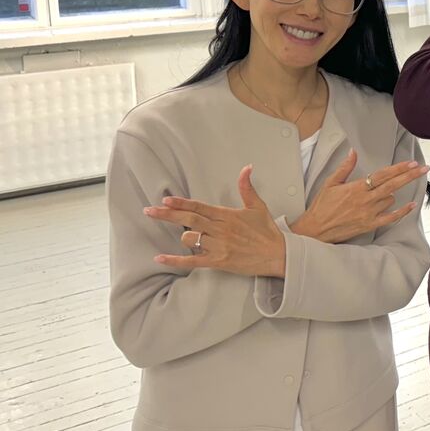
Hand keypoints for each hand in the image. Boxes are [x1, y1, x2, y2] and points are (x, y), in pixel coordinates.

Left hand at [145, 167, 285, 277]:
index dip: (181, 203)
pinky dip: (174, 260)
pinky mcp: (218, 262)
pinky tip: (160, 258)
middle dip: (167, 214)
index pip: (199, 206)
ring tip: (180, 235)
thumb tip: (246, 168)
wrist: (279, 254)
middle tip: (149, 210)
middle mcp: (221, 229)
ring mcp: (218, 246)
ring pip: (190, 239)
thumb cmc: (268, 231)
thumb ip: (247, 188)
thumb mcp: (258, 206)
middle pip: (189, 219)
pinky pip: (192, 261)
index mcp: (228, 215)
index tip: (166, 199)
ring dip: (182, 237)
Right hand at [289, 150, 426, 243]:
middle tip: (424, 168)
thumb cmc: (321, 206)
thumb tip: (353, 152)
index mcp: (356, 188)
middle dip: (410, 175)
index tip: (412, 163)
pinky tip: (411, 205)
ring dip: (391, 194)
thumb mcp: (330, 183)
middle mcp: (365, 200)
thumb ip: (345, 167)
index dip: (399, 168)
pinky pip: (391, 218)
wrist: (314, 230)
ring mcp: (369, 214)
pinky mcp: (370, 225)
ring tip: (379, 194)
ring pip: (390, 199)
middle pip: (393, 185)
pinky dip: (402, 212)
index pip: (382, 175)